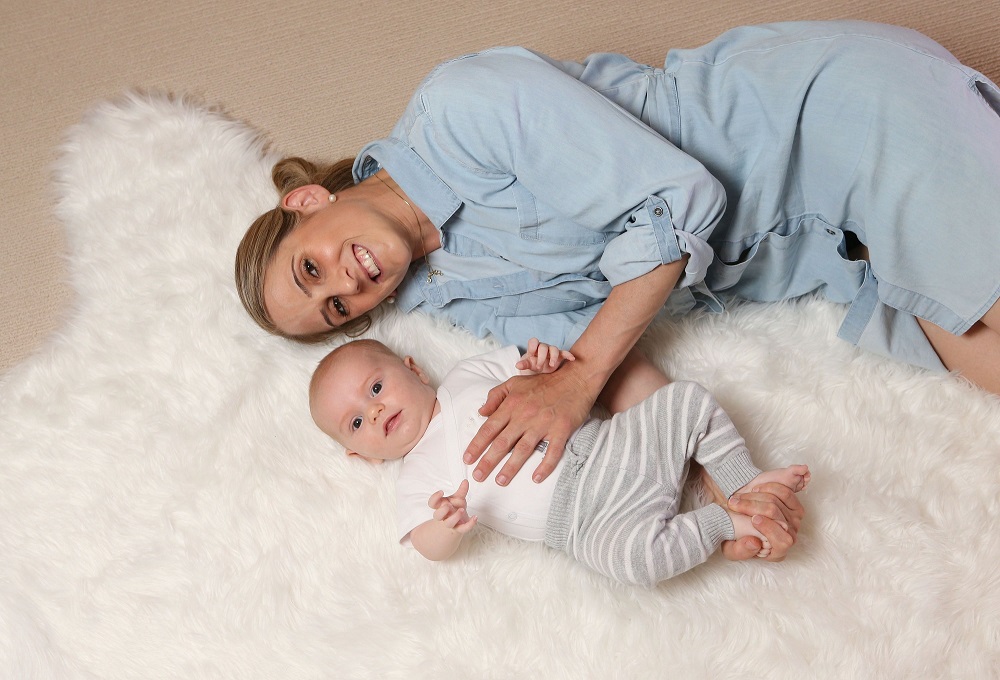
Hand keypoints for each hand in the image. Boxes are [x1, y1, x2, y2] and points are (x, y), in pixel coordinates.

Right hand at [427, 479, 477, 532]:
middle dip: (442, 510)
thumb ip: (462, 490)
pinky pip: (463, 528)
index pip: (432, 503)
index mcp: (441, 506)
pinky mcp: (459, 528)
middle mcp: (444, 515)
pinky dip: (470, 524)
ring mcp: (451, 523)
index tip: (441, 491)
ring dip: (455, 517)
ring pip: (449, 523)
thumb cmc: (455, 507)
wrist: (460, 520)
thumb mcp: (458, 498)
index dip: (434, 498)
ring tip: (462, 510)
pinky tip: (474, 518)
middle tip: (448, 506)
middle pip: (437, 515)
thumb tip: (465, 481)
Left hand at [464, 362, 595, 485]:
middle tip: (477, 476)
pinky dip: (545, 466)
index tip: (467, 459)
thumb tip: (481, 412)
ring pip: (523, 449)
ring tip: (500, 481)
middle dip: (488, 461)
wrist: (575, 378)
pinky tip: (536, 478)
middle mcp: (525, 415)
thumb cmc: (544, 382)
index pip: (489, 428)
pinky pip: (552, 452)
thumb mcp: (515, 382)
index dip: (476, 445)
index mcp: (512, 404)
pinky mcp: (561, 430)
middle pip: (502, 442)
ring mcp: (543, 423)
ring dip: (511, 467)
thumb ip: (495, 396)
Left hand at [515, 338, 575, 373]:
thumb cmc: (532, 366)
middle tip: (538, 367)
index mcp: (534, 348)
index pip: (533, 341)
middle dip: (541, 357)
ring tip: (551, 365)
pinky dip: (568, 355)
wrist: (540, 372)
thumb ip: (524, 364)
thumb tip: (517, 365)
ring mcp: (552, 351)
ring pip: (554, 349)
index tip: (531, 355)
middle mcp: (543, 347)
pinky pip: (565, 353)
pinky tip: (572, 359)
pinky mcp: (559, 356)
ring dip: (553, 356)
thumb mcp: (527, 366)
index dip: (532, 347)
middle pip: (543, 347)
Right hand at [721, 482, 804, 561]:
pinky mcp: (795, 506)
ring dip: (755, 495)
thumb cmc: (738, 540)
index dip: (769, 528)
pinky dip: (768, 487)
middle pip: (776, 515)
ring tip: (740, 497)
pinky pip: (785, 493)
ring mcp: (794, 520)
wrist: (742, 525)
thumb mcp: (731, 551)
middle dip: (752, 506)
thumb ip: (740, 551)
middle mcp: (790, 536)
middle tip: (733, 503)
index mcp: (778, 551)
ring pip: (778, 501)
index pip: (782, 541)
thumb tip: (754, 543)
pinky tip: (755, 490)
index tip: (752, 519)